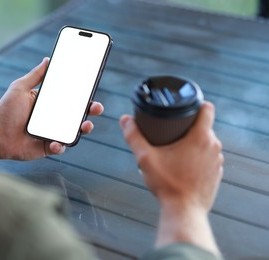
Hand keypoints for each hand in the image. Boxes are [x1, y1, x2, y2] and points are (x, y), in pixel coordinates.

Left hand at [0, 58, 103, 160]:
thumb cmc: (6, 110)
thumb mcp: (20, 88)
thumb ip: (35, 75)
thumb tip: (47, 59)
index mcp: (51, 104)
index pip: (72, 99)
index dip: (84, 95)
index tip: (93, 89)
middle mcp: (55, 119)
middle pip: (78, 115)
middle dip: (91, 112)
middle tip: (96, 108)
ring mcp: (53, 134)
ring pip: (74, 132)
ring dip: (83, 129)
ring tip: (85, 126)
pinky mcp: (48, 147)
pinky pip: (60, 147)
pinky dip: (60, 145)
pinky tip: (56, 142)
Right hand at [120, 102, 223, 255]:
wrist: (184, 211)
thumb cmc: (167, 185)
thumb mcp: (145, 158)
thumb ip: (134, 137)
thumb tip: (125, 120)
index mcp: (200, 137)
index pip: (207, 108)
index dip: (198, 103)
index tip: (187, 106)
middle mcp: (213, 146)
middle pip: (204, 126)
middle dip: (189, 127)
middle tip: (172, 135)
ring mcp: (217, 161)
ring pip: (207, 142)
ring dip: (194, 143)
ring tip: (177, 151)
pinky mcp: (217, 173)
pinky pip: (208, 158)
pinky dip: (198, 158)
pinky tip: (184, 166)